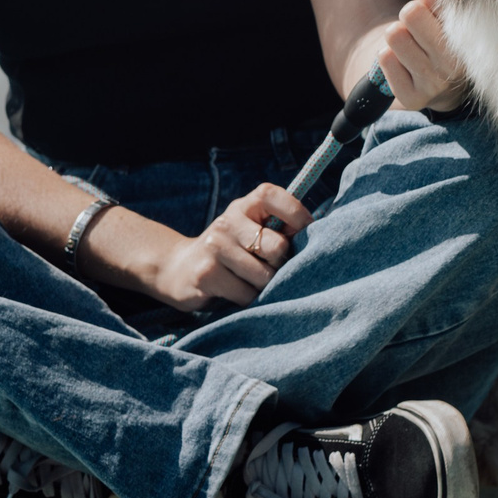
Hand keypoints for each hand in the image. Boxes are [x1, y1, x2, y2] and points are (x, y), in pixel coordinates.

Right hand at [143, 182, 311, 312]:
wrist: (179, 268)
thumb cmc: (231, 250)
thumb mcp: (250, 230)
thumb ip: (279, 229)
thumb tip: (318, 236)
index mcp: (244, 205)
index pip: (275, 197)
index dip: (297, 215)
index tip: (306, 232)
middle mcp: (228, 221)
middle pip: (277, 246)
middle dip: (281, 264)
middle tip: (270, 268)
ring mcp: (215, 247)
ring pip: (264, 276)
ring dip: (265, 287)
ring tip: (251, 282)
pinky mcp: (206, 274)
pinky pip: (246, 295)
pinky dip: (250, 300)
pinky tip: (237, 293)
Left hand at [379, 0, 469, 113]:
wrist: (441, 81)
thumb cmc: (444, 32)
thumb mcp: (448, 4)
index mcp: (470, 35)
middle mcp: (456, 64)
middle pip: (410, 13)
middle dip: (409, 12)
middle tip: (416, 23)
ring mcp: (436, 84)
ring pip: (395, 35)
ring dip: (398, 34)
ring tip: (410, 42)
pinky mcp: (414, 98)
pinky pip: (385, 59)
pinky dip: (387, 56)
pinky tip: (402, 61)